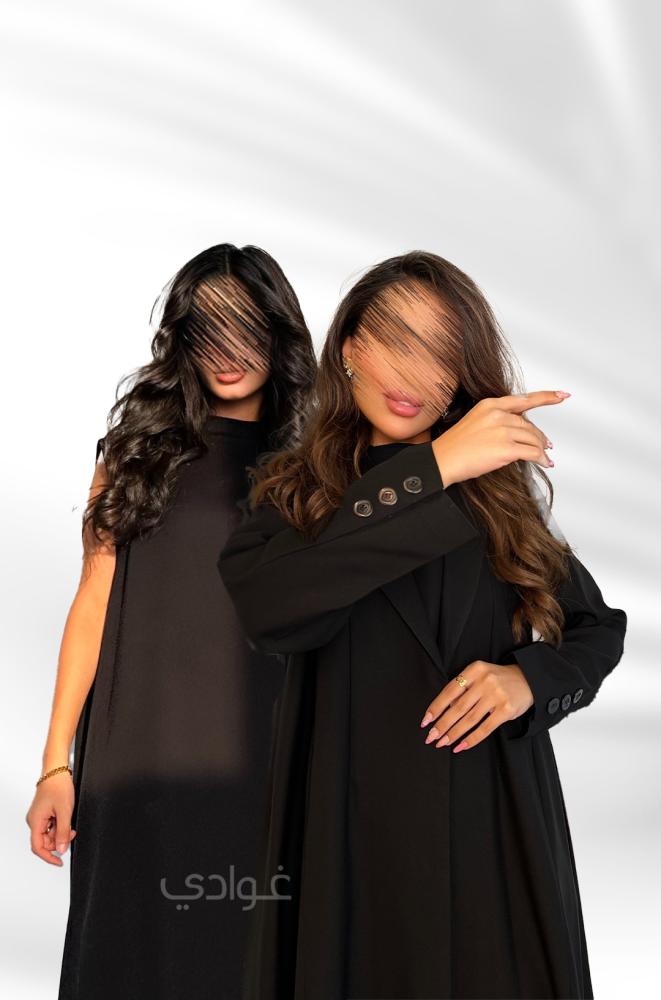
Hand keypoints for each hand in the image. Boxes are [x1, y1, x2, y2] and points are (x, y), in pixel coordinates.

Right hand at [26, 773, 75, 865]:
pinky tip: (66, 818)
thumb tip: (61, 850)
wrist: (57, 770)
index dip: (49, 857)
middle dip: (59, 841)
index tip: (60, 862)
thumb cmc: (58, 786)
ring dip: (61, 832)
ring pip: (49, 833)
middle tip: (72, 833)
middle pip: (45, 841)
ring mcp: (39, 816)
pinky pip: (51, 825)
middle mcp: (34, 820)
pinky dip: (60, 825)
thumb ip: (63, 832)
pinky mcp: (44, 812)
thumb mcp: (65, 811)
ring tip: (70, 822)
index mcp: (35, 821)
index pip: (38, 847)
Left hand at [420, 660, 533, 751]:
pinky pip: (485, 728)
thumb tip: (443, 712)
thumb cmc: (498, 680)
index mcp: (474, 670)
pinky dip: (471, 739)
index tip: (425, 721)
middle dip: (442, 725)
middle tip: (431, 737)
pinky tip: (461, 746)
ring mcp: (496, 695)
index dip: (436, 707)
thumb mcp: (480, 675)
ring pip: (469, 719)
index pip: (450, 691)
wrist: (528, 680)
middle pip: (458, 707)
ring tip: (442, 743)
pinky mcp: (506, 710)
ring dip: (454, 734)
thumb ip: (463, 689)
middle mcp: (485, 681)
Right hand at [432, 390, 569, 487]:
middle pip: (529, 424)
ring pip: (533, 438)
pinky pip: (532, 453)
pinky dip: (541, 459)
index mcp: (490, 404)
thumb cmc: (456, 445)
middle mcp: (497, 414)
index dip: (547, 397)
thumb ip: (498, 419)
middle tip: (546, 445)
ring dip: (541, 449)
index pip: (524, 399)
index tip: (562, 395)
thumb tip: (522, 430)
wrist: (443, 460)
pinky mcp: (506, 449)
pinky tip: (544, 462)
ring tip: (544, 456)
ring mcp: (502, 431)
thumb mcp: (475, 421)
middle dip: (539, 437)